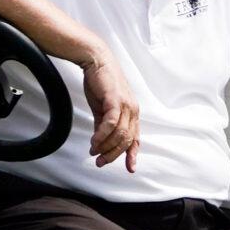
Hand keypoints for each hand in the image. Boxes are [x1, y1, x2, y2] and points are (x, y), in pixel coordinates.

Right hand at [82, 50, 139, 171]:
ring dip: (106, 147)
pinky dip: (102, 136)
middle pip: (127, 140)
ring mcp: (126, 105)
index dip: (132, 154)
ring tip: (94, 151)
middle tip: (100, 161)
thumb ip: (103, 125)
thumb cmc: (100, 83)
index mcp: (132, 112)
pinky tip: (94, 141)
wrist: (96, 61)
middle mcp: (132, 110)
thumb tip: (99, 142)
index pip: (135, 138)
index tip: (130, 168)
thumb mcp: (102, 108)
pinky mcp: (115, 100)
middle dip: (113, 155)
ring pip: (120, 134)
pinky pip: (111, 124)